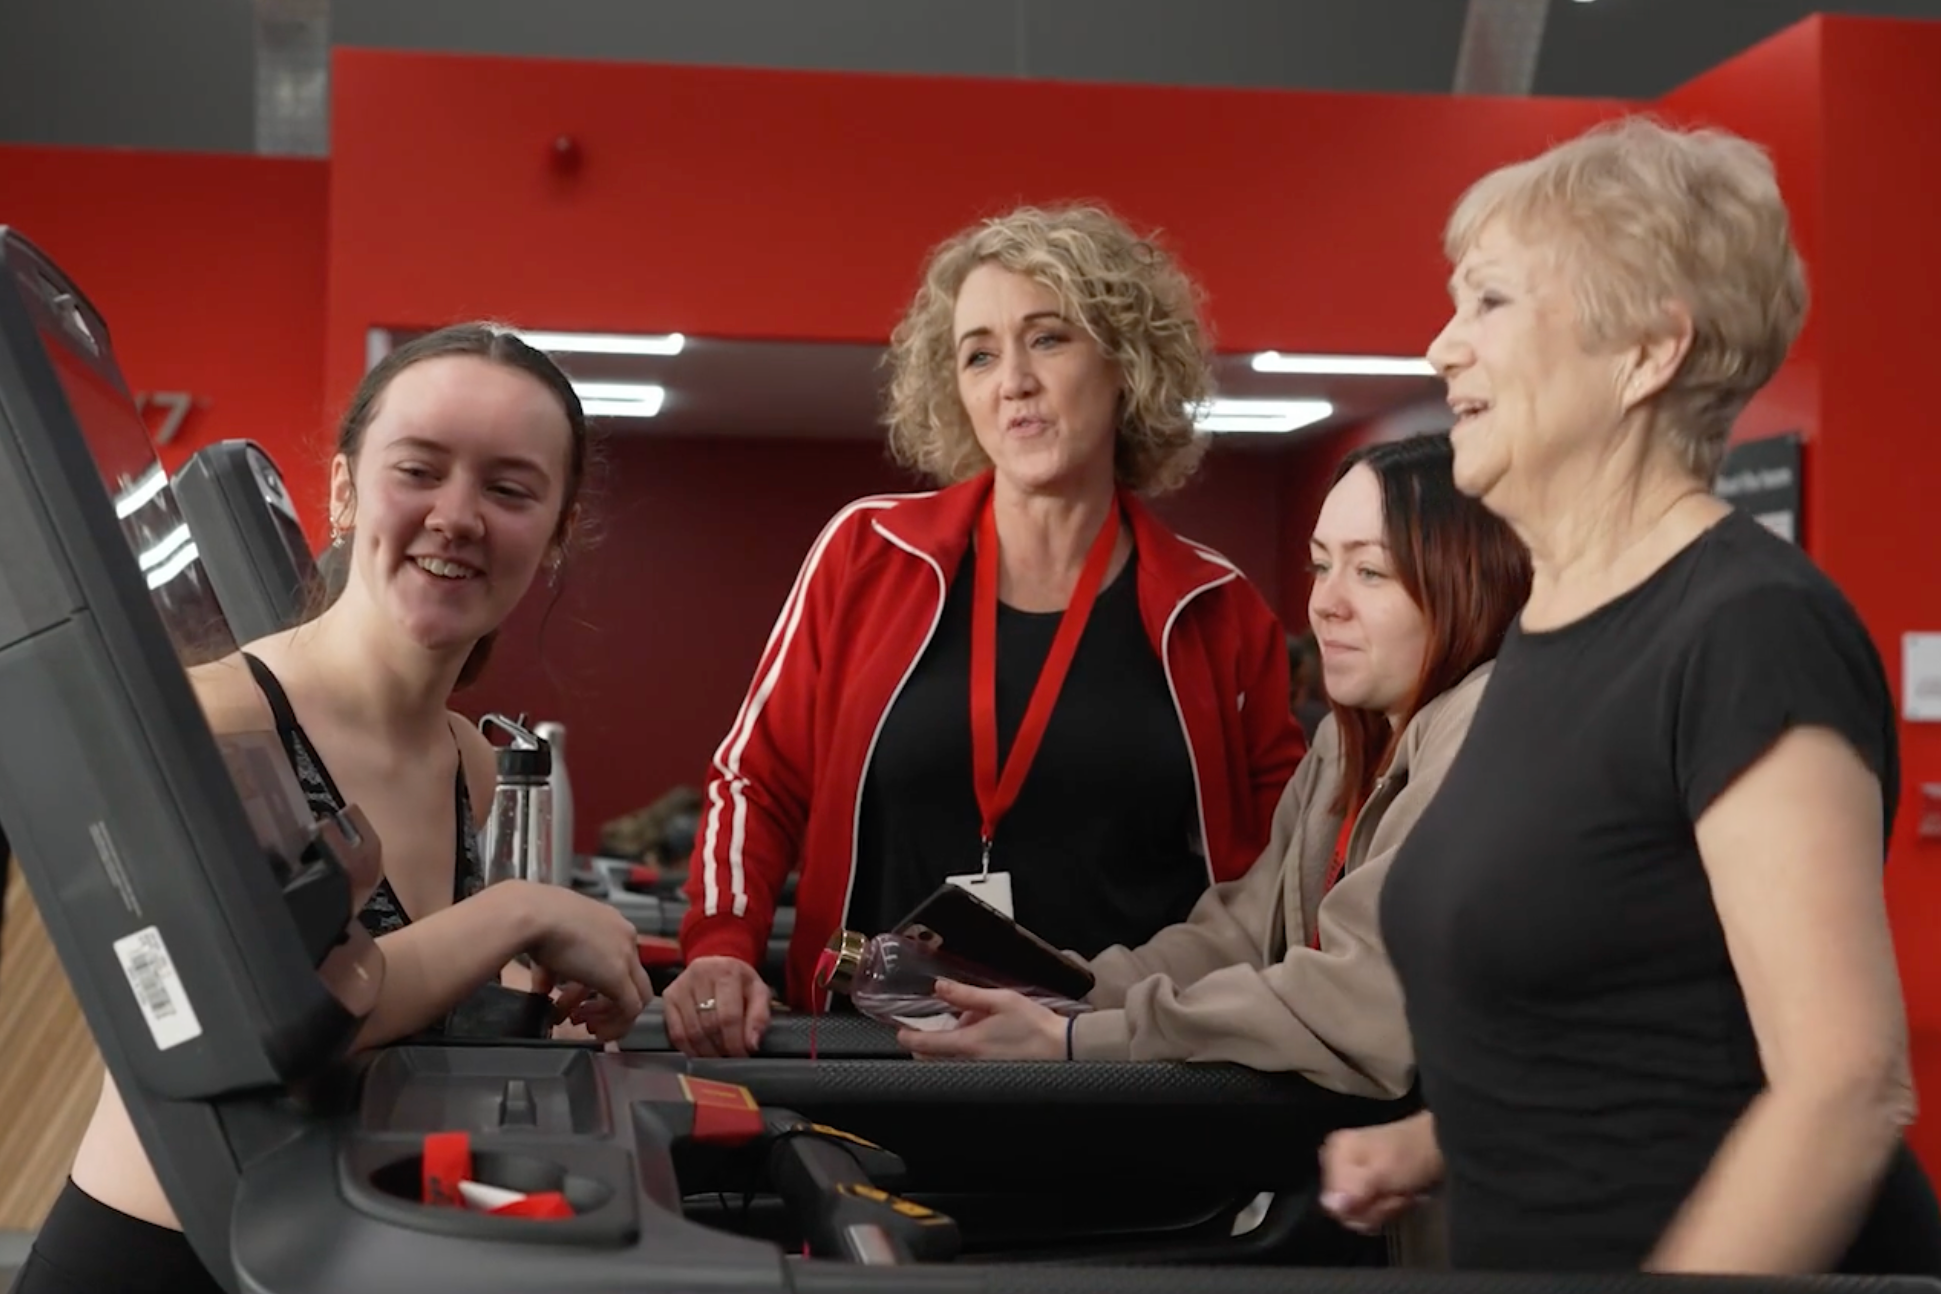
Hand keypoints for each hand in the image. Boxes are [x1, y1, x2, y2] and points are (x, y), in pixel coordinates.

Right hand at [519, 884, 654, 1041]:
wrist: (531, 914)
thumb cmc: (532, 919)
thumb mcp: (548, 945)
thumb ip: (551, 970)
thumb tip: (543, 989)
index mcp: (609, 922)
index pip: (618, 960)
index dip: (599, 985)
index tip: (582, 1001)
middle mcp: (623, 936)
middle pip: (630, 978)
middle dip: (606, 1002)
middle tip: (584, 1017)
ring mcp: (624, 955)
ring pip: (636, 995)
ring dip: (609, 1015)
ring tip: (584, 1025)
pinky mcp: (618, 975)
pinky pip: (630, 1009)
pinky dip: (615, 1024)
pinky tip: (594, 1031)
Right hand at [664, 956, 771, 1057]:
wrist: (717, 967)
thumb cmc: (740, 983)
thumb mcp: (759, 993)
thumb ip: (760, 1017)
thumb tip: (752, 1044)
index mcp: (727, 971)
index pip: (729, 1016)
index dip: (735, 1041)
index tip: (741, 1055)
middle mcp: (701, 974)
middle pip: (708, 1025)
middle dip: (721, 1048)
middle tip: (729, 1057)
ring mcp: (681, 986)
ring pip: (691, 1031)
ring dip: (705, 1051)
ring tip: (717, 1055)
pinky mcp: (668, 997)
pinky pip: (675, 1032)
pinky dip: (688, 1048)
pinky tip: (700, 1052)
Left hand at [895, 980, 1066, 1059]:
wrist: (1064, 1049)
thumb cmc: (1036, 1025)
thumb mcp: (1001, 1000)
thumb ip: (967, 995)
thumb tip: (940, 987)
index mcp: (970, 1044)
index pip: (928, 1044)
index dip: (910, 1038)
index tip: (901, 1032)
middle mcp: (971, 1064)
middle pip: (935, 1059)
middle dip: (928, 1045)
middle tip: (934, 1028)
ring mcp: (981, 1074)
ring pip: (951, 1063)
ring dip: (949, 1048)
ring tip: (971, 1027)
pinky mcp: (993, 1078)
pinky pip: (968, 1067)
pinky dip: (966, 1055)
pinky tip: (985, 1041)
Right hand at [1319, 1111, 1443, 1234]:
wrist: (1439, 1147)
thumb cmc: (1411, 1156)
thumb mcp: (1384, 1171)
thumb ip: (1357, 1188)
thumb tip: (1331, 1206)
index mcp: (1335, 1155)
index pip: (1333, 1205)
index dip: (1360, 1208)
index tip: (1382, 1195)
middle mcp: (1336, 1165)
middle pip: (1345, 1212)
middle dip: (1376, 1209)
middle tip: (1397, 1193)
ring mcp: (1351, 1176)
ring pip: (1359, 1215)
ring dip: (1387, 1209)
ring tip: (1403, 1193)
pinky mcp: (1365, 1186)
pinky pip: (1370, 1212)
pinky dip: (1390, 1208)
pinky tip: (1402, 1196)